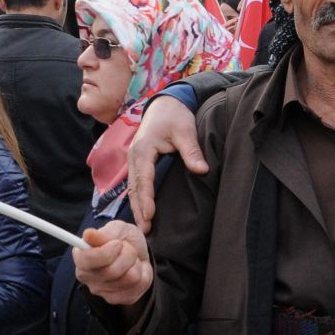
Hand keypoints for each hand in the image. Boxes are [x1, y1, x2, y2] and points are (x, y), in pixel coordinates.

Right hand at [72, 220, 153, 306]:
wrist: (139, 251)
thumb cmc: (123, 239)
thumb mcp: (117, 228)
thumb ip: (104, 233)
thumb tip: (88, 235)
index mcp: (81, 258)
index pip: (86, 260)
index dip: (106, 251)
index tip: (117, 243)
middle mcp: (88, 278)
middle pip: (111, 271)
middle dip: (127, 254)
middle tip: (127, 248)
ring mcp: (103, 291)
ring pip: (129, 278)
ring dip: (136, 263)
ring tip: (131, 259)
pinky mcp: (120, 299)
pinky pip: (139, 285)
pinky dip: (143, 273)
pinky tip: (135, 269)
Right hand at [127, 95, 206, 231]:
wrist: (165, 104)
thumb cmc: (175, 116)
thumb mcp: (185, 130)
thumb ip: (192, 151)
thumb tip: (202, 170)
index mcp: (143, 149)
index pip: (144, 178)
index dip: (146, 198)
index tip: (150, 214)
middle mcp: (134, 156)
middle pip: (134, 187)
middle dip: (139, 209)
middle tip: (145, 230)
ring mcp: (133, 159)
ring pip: (132, 188)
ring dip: (136, 207)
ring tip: (143, 228)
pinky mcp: (137, 162)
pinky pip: (135, 184)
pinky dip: (137, 199)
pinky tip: (142, 213)